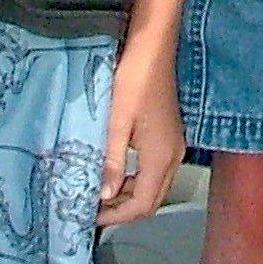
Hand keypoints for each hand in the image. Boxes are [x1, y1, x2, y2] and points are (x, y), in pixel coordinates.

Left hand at [100, 30, 185, 224]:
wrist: (153, 47)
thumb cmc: (133, 80)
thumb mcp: (115, 122)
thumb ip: (110, 161)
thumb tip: (103, 195)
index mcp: (161, 157)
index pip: (143, 204)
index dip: (116, 216)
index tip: (89, 215)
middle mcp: (173, 156)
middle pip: (151, 199)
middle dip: (123, 210)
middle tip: (91, 208)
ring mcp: (174, 145)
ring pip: (153, 185)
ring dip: (128, 194)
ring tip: (98, 191)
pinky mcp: (169, 135)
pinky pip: (154, 170)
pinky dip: (135, 178)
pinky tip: (114, 170)